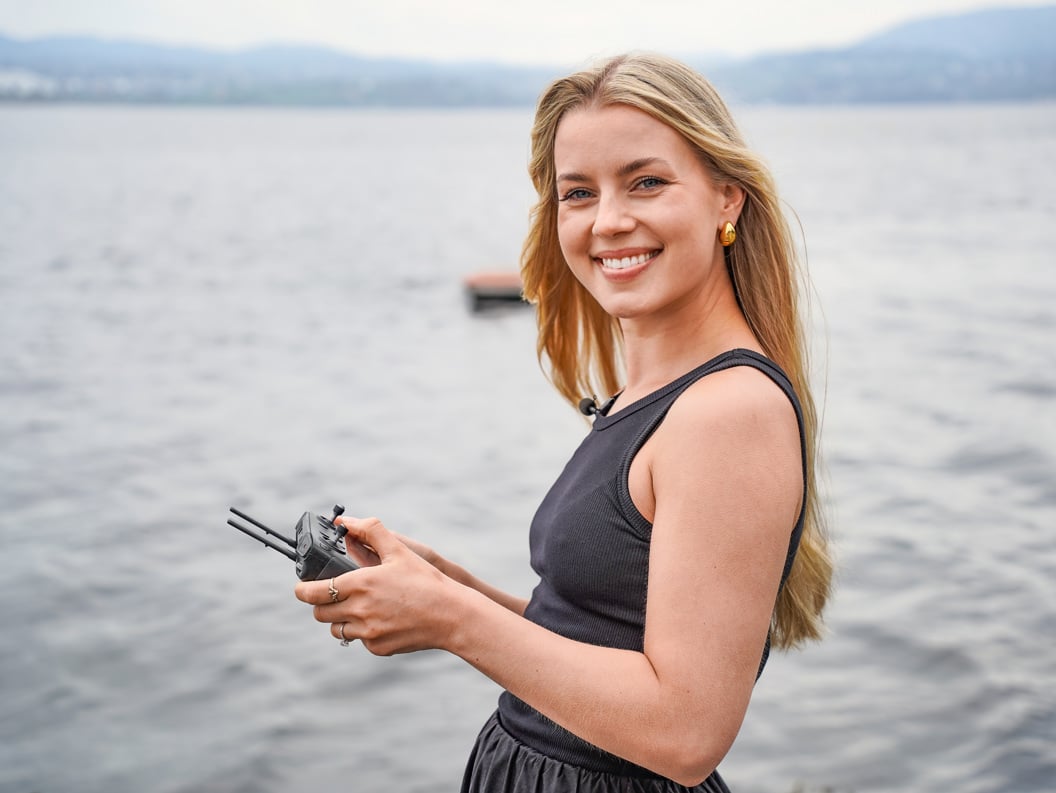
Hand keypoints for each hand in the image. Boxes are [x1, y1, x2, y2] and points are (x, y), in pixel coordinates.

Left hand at [294, 516, 457, 655]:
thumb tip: (346, 522)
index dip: (302, 590)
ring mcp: (367, 632)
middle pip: (320, 613)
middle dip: (322, 604)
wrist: (450, 614)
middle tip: (335, 595)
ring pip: (336, 629)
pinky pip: (359, 640)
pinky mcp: (377, 648)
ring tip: (359, 607)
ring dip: (341, 619)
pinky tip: (382, 619)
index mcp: (359, 584)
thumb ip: (370, 531)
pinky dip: (364, 631)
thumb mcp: (398, 550)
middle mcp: (358, 610)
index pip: (312, 593)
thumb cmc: (425, 581)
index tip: (301, 587)